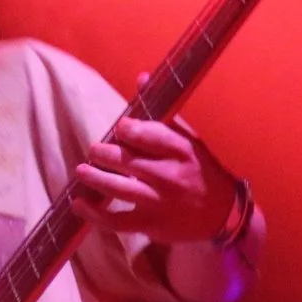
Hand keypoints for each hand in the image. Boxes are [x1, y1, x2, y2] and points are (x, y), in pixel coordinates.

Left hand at [72, 80, 240, 243]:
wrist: (223, 215)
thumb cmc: (199, 170)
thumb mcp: (189, 141)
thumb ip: (161, 115)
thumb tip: (141, 78)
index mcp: (183, 151)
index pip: (152, 135)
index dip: (129, 130)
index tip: (119, 128)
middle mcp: (171, 176)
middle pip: (129, 162)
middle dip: (104, 154)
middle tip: (94, 150)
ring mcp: (160, 202)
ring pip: (119, 189)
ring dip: (95, 178)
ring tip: (82, 170)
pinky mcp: (151, 224)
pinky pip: (117, 221)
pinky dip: (94, 214)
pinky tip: (79, 204)